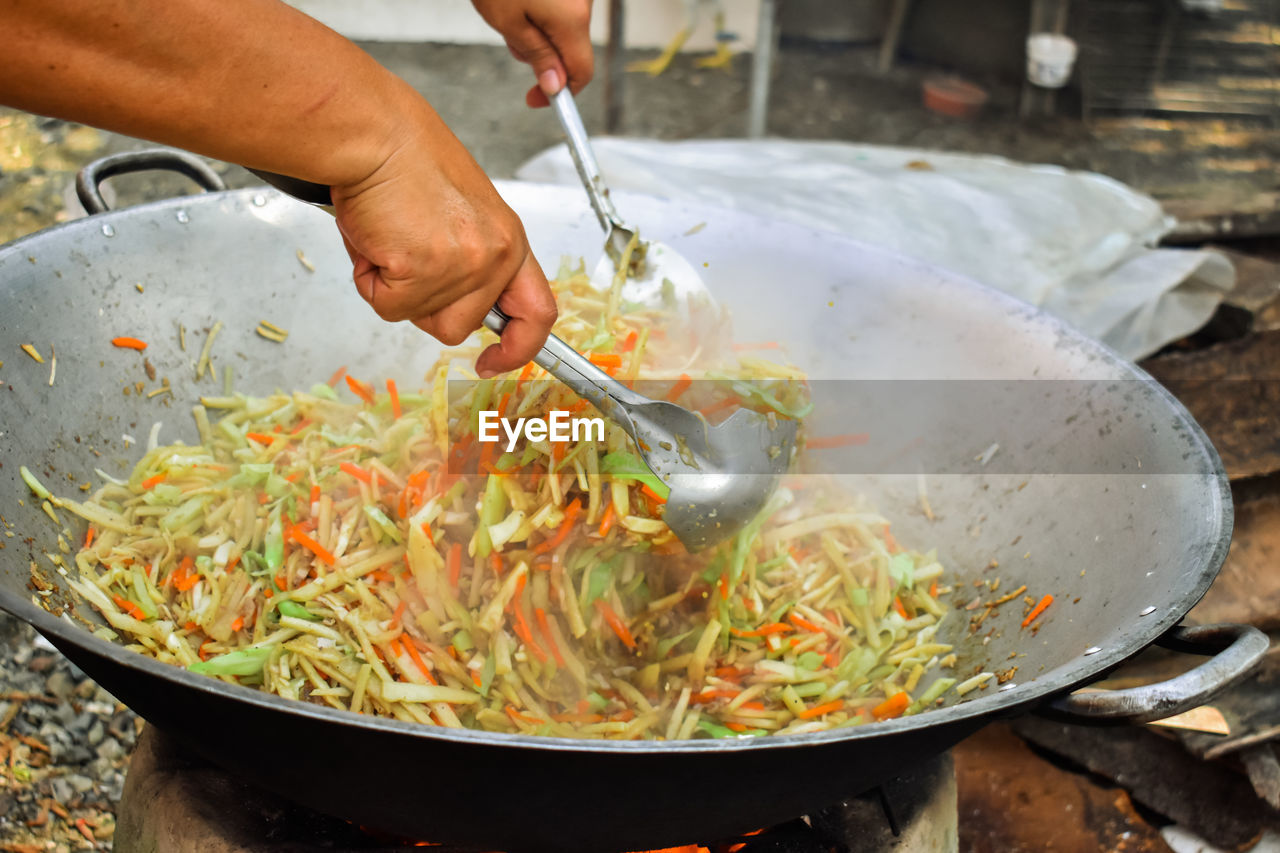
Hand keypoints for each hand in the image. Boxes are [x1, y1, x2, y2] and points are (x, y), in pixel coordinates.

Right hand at [330, 93, 556, 377]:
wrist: (373, 132)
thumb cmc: (405, 159)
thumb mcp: (462, 212)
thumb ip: (470, 257)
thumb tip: (451, 299)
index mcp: (510, 239)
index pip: (537, 313)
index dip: (518, 348)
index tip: (493, 361)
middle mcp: (496, 255)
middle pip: (461, 325)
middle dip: (423, 303)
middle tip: (404, 254)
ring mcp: (463, 265)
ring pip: (420, 317)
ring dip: (393, 289)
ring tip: (389, 238)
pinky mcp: (422, 269)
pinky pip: (387, 304)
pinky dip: (369, 278)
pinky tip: (375, 237)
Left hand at [471, 0, 593, 105]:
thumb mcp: (509, 22)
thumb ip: (537, 56)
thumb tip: (555, 86)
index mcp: (573, 19)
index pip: (582, 72)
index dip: (562, 93)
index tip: (536, 99)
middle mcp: (585, 2)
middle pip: (571, 50)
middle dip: (542, 55)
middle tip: (511, 37)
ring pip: (564, 30)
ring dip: (539, 32)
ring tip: (510, 10)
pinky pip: (561, 11)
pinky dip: (543, 14)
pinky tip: (521, 1)